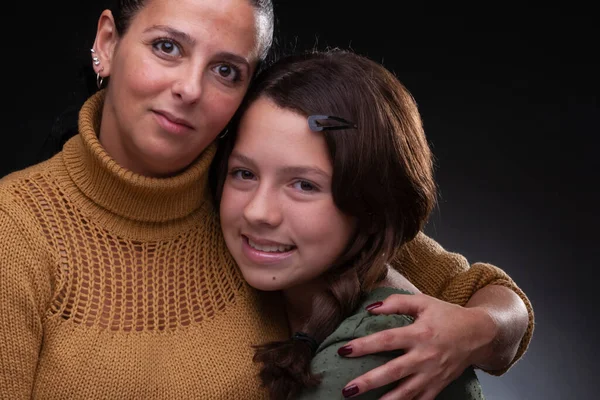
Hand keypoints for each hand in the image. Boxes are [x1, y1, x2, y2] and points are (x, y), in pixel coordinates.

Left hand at [338, 293, 496, 399]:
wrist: (479, 335)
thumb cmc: (447, 316)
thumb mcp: (423, 302)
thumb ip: (396, 302)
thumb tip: (370, 308)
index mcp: (419, 333)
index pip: (386, 340)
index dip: (364, 345)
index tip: (344, 350)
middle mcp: (425, 356)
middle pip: (393, 371)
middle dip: (368, 381)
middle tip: (347, 389)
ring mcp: (432, 375)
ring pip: (405, 393)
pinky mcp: (437, 386)